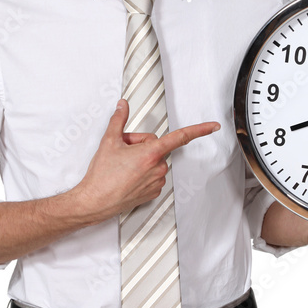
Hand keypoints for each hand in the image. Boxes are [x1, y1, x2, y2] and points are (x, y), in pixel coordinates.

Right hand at [75, 99, 219, 224]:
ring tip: (122, 166)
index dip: (199, 130)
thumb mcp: (109, 141)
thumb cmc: (102, 175)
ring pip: (153, 161)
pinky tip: (126, 176)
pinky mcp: (153, 192)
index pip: (180, 137)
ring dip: (141, 159)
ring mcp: (156, 182)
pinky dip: (141, 173)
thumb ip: (119, 119)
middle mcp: (157, 168)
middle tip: (122, 151)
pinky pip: (152, 175)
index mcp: (150, 153)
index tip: (213, 127)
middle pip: (156, 146)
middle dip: (140, 145)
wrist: (95, 201)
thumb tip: (122, 106)